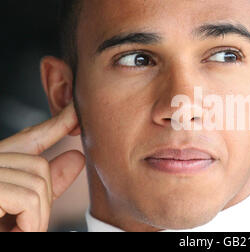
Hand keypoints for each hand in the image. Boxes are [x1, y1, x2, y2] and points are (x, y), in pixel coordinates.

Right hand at [0, 103, 84, 231]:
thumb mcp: (23, 208)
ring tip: (18, 232)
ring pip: (36, 184)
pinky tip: (15, 232)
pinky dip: (31, 223)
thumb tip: (77, 157)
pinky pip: (27, 198)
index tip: (75, 114)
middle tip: (27, 226)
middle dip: (44, 201)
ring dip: (37, 218)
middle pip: (37, 164)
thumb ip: (48, 183)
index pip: (27, 139)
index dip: (55, 125)